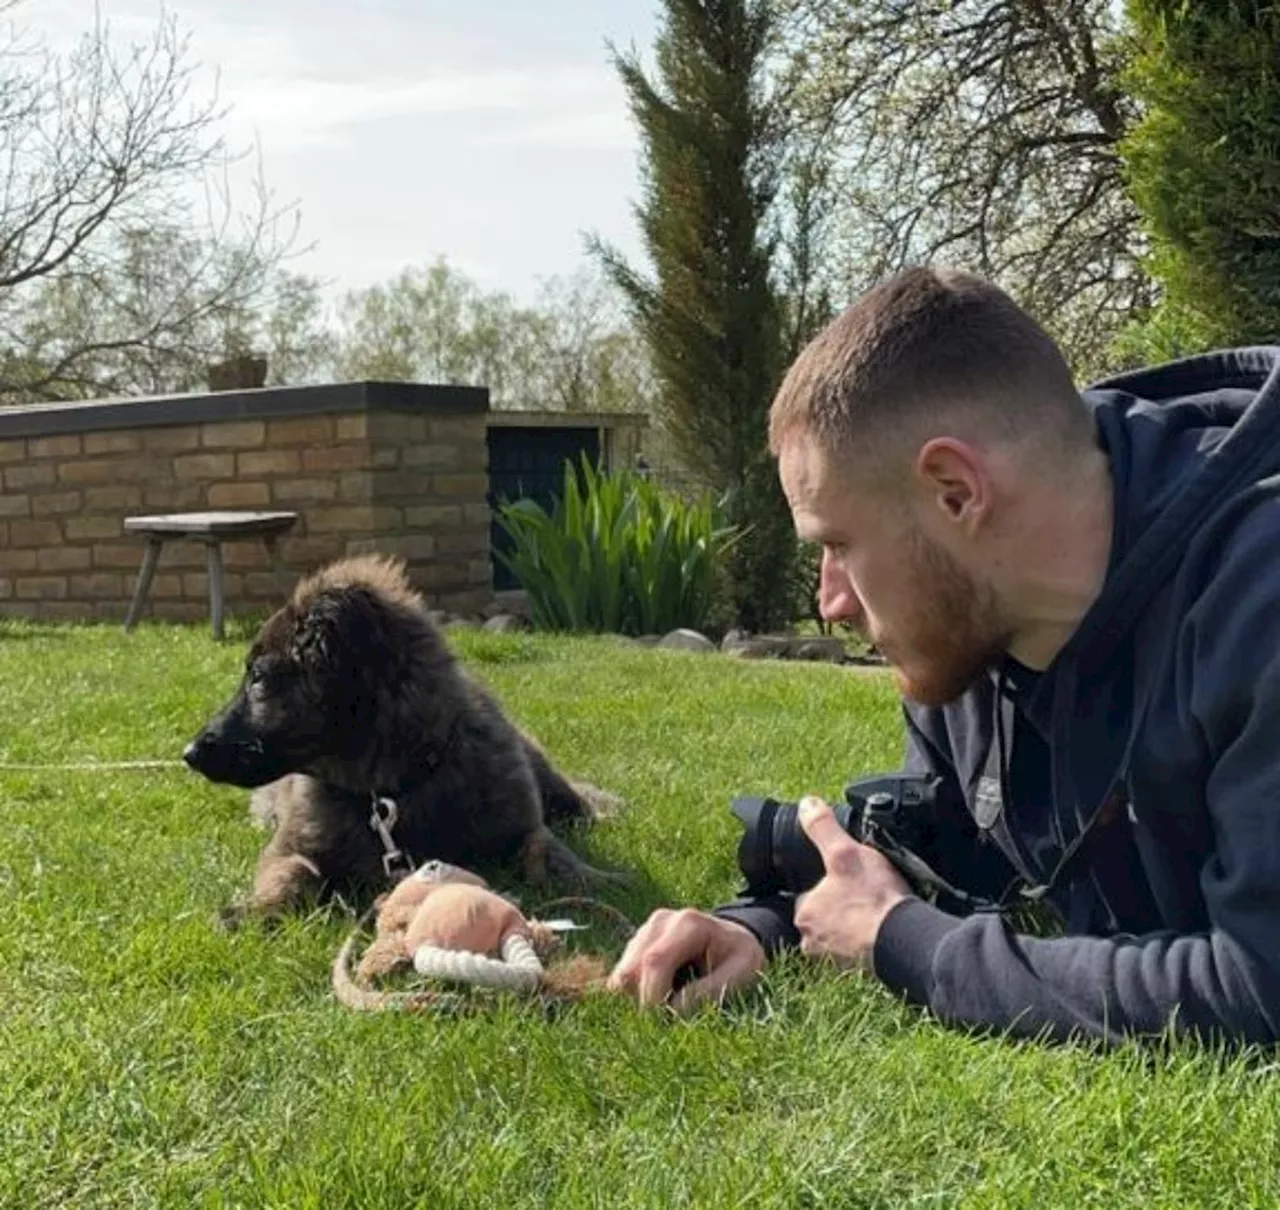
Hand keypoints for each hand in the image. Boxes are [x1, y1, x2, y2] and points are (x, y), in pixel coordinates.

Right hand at [607, 907, 766, 1012]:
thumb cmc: (741, 957)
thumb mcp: (742, 972)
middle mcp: (660, 922)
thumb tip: (673, 1010)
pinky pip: (622, 978)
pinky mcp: (636, 946)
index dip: (652, 997)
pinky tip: (661, 998)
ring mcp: (644, 932)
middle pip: (630, 970)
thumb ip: (710, 991)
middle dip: (644, 1001)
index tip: (664, 1024)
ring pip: (621, 976)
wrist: (735, 940)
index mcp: (688, 923)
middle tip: (669, 1020)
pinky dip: (635, 995)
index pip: (655, 961)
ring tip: (670, 1005)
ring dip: (638, 999)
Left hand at [793, 795, 911, 974]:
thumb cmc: (873, 900)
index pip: (808, 895)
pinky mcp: (858, 974)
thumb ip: (823, 828)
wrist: (906, 943)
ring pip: (840, 936)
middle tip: (864, 895)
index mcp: (804, 915)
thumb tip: (806, 804)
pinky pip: (857, 953)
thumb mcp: (845, 853)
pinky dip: (868, 942)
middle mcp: (812, 944)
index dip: (827, 884)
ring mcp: (835, 963)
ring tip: (875, 911)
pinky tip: (883, 929)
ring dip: (854, 926)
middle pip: (823, 917)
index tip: (846, 878)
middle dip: (840, 908)